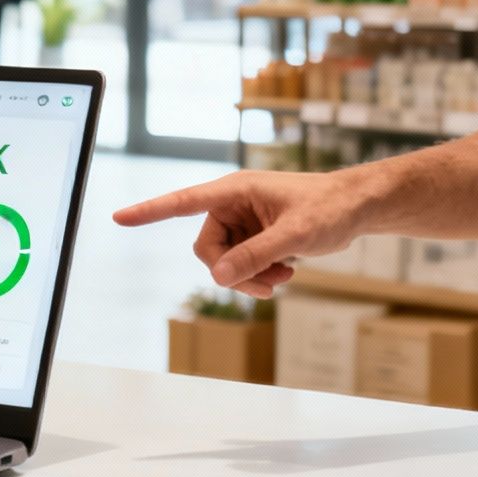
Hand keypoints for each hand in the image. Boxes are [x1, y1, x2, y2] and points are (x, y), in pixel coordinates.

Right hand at [114, 171, 368, 298]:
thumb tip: (218, 277)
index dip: (149, 211)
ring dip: (250, 276)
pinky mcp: (256, 236)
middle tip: (266, 286)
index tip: (119, 217)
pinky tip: (286, 272)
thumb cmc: (329, 208)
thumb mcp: (294, 235)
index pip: (183, 201)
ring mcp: (244, 221)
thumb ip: (255, 256)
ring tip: (283, 278)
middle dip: (233, 271)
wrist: (358, 208)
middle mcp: (233, 205)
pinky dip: (260, 274)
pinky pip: (242, 263)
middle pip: (208, 247)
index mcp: (235, 190)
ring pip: (226, 260)